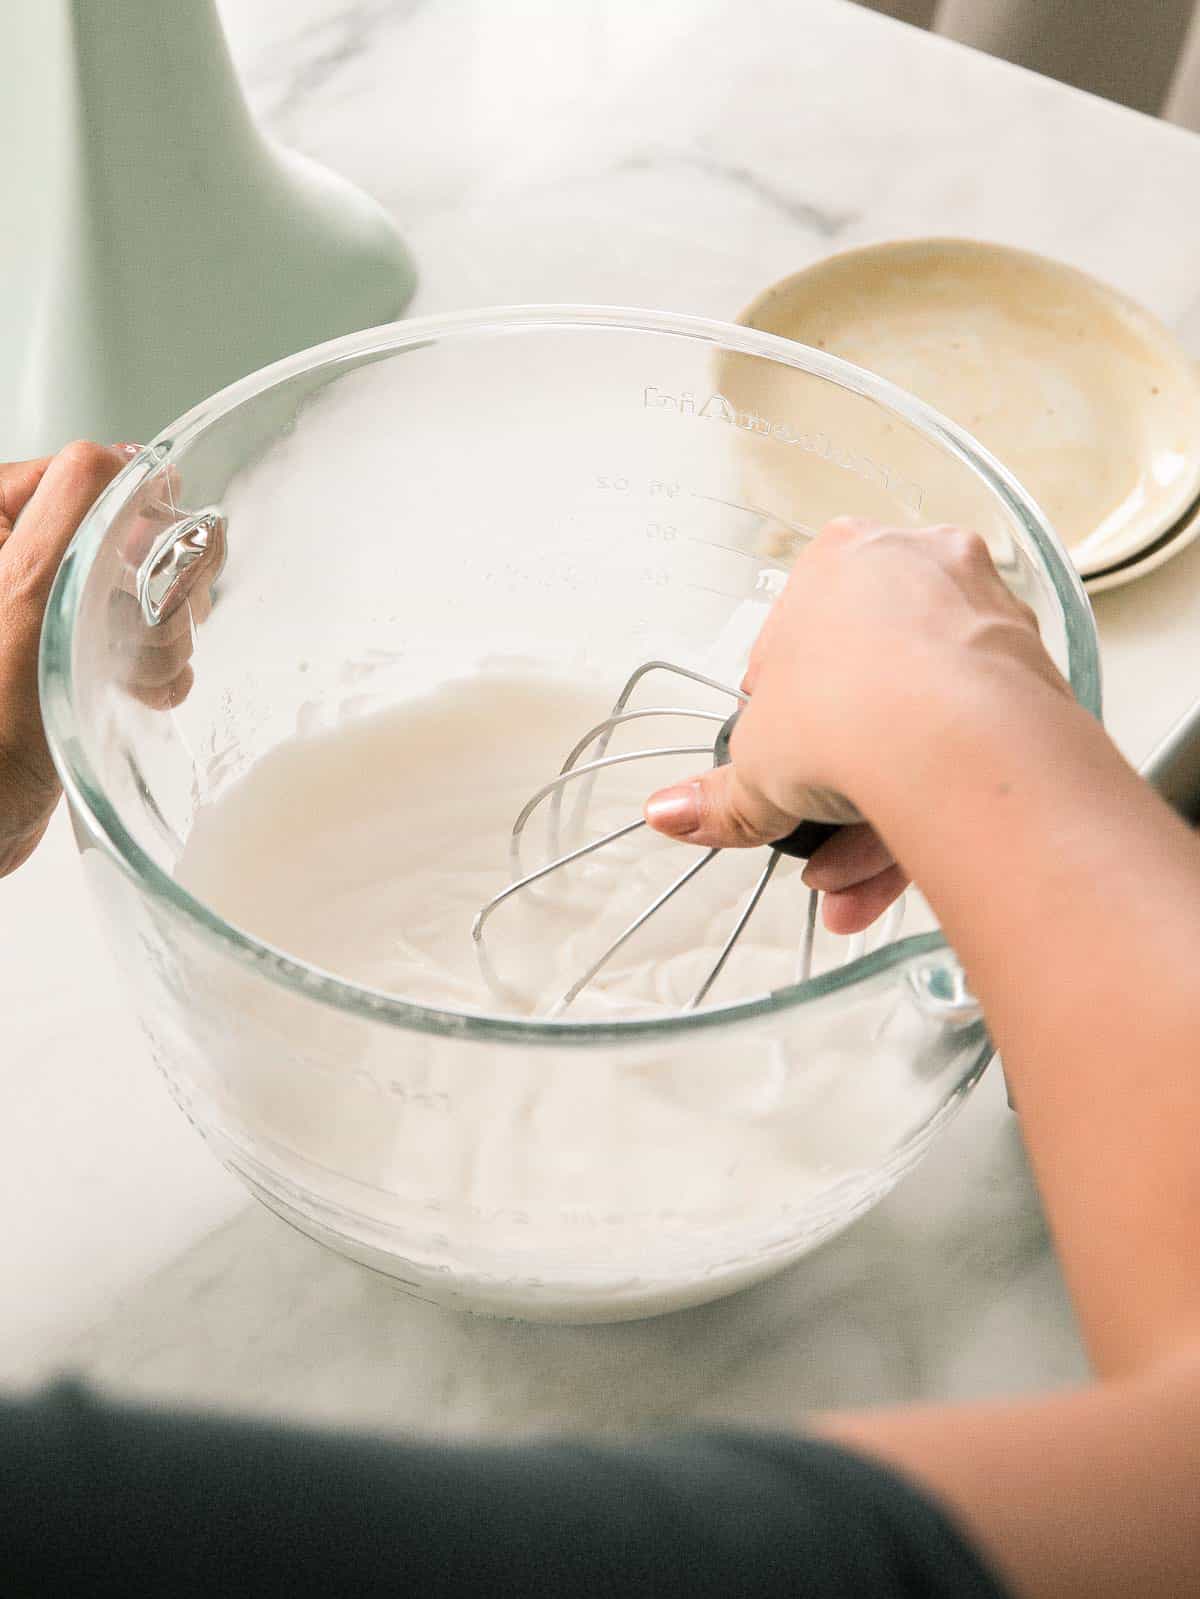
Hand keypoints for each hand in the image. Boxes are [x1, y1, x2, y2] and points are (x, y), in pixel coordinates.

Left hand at [0, 440, 219, 879]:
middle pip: (123, 535)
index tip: (151, 566)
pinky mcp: (62, 658)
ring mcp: (39, 612)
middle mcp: (12, 561)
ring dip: (158, 635)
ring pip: (139, 589)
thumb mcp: (31, 588)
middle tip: (138, 635)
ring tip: (135, 675)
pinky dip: (150, 665)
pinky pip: (134, 636)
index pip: (88, 477)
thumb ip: (77, 505)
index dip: (133, 520)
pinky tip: (139, 692)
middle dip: (152, 588)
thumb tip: (128, 459)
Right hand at [643, 518, 1066, 932]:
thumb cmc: (849, 711)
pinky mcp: (1035, 678)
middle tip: (816, 839)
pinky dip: (935, 807)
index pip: (799, 642)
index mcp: (843, 558)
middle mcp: (921, 569)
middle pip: (869, 693)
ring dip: (880, 816)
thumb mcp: (755, 762)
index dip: (783, 715)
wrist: (955, 742)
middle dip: (838, 785)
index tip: (781, 760)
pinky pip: (969, 749)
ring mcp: (985, 620)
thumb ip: (719, 795)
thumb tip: (670, 812)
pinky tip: (899, 871)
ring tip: (848, 882)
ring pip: (922, 729)